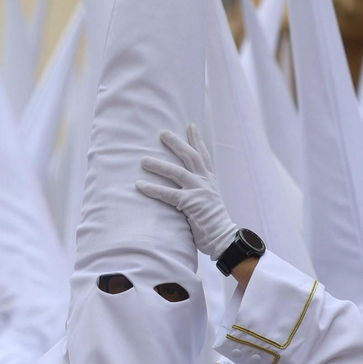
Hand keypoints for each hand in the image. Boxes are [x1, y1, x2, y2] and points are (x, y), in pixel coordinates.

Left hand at [135, 125, 237, 260]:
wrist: (223, 237)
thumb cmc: (213, 223)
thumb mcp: (207, 201)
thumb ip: (198, 192)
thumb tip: (186, 189)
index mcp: (210, 181)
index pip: (203, 156)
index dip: (197, 140)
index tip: (190, 126)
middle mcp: (205, 182)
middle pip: (190, 156)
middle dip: (177, 143)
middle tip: (162, 133)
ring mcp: (199, 191)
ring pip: (176, 172)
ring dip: (159, 165)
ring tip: (143, 159)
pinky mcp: (190, 203)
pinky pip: (168, 194)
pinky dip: (152, 189)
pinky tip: (139, 184)